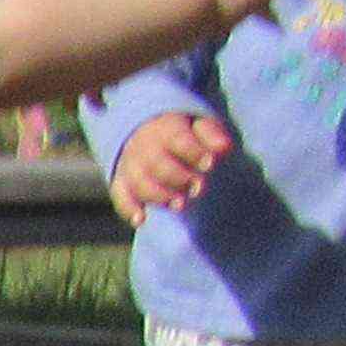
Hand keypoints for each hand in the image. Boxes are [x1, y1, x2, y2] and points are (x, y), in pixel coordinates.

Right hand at [111, 113, 231, 223]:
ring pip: (139, 181)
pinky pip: (120, 195)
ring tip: (179, 206)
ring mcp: (130, 165)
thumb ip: (211, 135)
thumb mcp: (199, 127)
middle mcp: (144, 146)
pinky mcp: (121, 181)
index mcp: (166, 128)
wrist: (147, 134)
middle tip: (197, 189)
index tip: (210, 164)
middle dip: (178, 177)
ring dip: (158, 195)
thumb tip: (224, 148)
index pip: (177, 139)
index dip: (193, 152)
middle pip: (157, 163)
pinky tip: (141, 219)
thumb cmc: (183, 133)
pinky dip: (128, 208)